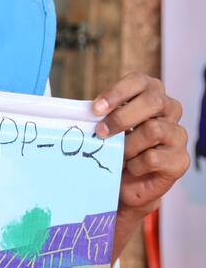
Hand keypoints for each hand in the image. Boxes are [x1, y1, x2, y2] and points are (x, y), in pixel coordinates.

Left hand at [93, 73, 188, 255]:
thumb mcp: (110, 127)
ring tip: (119, 155)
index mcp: (153, 94)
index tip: (96, 109)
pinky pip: (152, 158)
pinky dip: (135, 165)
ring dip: (127, 145)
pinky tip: (131, 168)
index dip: (117, 93)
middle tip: (101, 132)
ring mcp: (178, 135)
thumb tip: (88, 111)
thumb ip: (105, 115)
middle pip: (153, 102)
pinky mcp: (180, 160)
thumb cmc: (118, 149)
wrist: (127, 186)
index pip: (140, 81)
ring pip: (153, 130)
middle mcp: (171, 110)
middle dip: (122, 118)